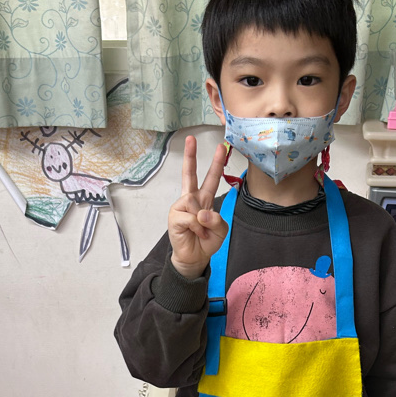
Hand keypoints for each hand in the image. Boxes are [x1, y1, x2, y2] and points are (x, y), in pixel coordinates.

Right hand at [168, 136, 227, 278]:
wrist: (195, 257)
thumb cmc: (207, 241)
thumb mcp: (220, 229)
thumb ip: (216, 218)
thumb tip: (201, 212)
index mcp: (204, 199)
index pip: (210, 178)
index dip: (216, 163)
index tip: (221, 147)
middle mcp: (191, 200)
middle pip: (190, 175)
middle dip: (190, 156)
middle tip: (190, 139)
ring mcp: (181, 207)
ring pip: (194, 202)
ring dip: (203, 220)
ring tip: (202, 232)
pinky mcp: (175, 217)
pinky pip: (191, 217)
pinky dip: (198, 228)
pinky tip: (197, 234)